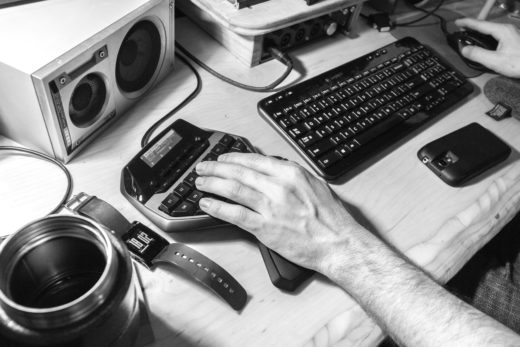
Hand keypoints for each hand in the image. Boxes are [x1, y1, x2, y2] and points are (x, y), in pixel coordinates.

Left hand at [194, 153, 363, 272]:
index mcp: (291, 173)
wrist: (338, 244)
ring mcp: (270, 207)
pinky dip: (217, 207)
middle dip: (216, 168)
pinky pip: (235, 214)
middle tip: (203, 168)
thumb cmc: (330, 218)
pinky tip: (207, 204)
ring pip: (233, 189)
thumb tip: (272, 168)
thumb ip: (291, 175)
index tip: (222, 158)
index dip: (233, 158)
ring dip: (212, 184)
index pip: (254, 160)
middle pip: (239, 172)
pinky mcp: (265, 228)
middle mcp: (279, 186)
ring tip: (200, 183)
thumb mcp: (314, 185)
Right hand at [455, 18, 519, 77]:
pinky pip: (496, 34)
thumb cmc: (519, 63)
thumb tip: (464, 49)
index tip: (457, 23)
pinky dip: (487, 36)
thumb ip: (477, 54)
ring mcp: (512, 34)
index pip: (480, 24)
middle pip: (486, 25)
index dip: (467, 23)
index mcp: (501, 31)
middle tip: (461, 30)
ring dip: (480, 32)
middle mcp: (507, 29)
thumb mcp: (495, 61)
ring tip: (470, 35)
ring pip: (491, 30)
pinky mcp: (514, 40)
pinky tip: (485, 42)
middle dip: (472, 27)